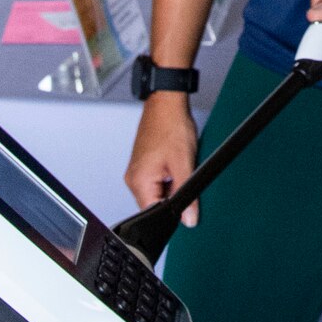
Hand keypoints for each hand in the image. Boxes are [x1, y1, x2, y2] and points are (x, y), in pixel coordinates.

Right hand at [124, 93, 199, 225]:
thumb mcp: (184, 163)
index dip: (172, 212)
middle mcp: (133, 178)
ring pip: (157, 192)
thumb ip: (187, 195)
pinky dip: (168, 176)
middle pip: (155, 203)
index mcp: (139, 181)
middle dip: (172, 196)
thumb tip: (189, 219)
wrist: (167, 102)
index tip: (184, 203)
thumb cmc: (171, 125)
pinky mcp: (142, 164)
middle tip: (181, 174)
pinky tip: (174, 161)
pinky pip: (156, 180)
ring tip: (176, 163)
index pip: (153, 213)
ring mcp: (136, 171)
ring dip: (170, 185)